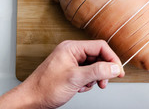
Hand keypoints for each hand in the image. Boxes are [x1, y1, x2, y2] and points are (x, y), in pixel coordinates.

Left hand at [0, 40, 123, 108]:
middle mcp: (72, 52)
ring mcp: (71, 61)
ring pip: (94, 65)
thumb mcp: (75, 79)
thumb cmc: (45, 89)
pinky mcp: (70, 70)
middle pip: (98, 56)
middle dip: (103, 70)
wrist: (29, 101)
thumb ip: (97, 71)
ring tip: (90, 86)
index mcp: (72, 47)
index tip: (118, 71)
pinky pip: (87, 72)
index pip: (100, 46)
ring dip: (95, 77)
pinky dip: (88, 81)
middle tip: (106, 82)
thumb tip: (114, 67)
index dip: (111, 58)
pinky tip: (81, 87)